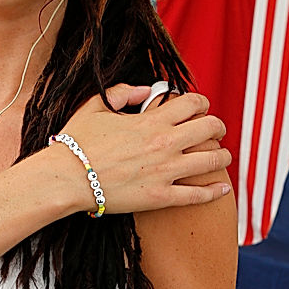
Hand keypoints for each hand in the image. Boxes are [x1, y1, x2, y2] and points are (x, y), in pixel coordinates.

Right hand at [55, 84, 231, 214]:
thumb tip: (143, 90)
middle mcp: (164, 144)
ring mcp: (165, 172)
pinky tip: (223, 189)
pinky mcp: (160, 198)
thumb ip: (122, 93)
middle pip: (210, 129)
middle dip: (217, 127)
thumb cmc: (76, 143)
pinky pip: (197, 195)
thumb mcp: (94, 107)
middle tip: (215, 131)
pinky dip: (214, 191)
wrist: (65, 179)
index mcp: (151, 121)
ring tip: (222, 156)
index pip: (193, 103)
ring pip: (211, 161)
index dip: (202, 103)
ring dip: (222, 156)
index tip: (201, 108)